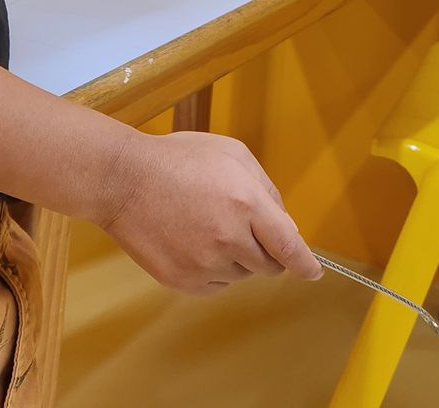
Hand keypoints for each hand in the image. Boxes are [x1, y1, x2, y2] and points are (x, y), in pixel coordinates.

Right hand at [98, 131, 321, 294]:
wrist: (124, 180)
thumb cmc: (179, 160)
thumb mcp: (232, 154)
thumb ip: (266, 188)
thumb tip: (285, 224)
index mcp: (246, 203)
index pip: (289, 246)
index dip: (305, 263)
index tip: (314, 272)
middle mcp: (228, 238)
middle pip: (269, 265)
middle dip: (266, 250)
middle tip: (242, 227)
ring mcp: (204, 263)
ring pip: (242, 275)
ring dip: (236, 258)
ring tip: (206, 225)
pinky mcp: (183, 281)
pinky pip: (215, 285)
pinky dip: (213, 270)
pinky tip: (192, 241)